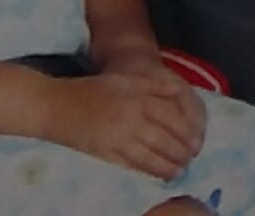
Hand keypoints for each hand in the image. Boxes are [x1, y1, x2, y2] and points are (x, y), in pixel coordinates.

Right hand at [47, 65, 206, 177]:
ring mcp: (116, 139)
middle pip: (163, 141)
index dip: (187, 133)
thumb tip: (179, 92)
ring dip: (166, 167)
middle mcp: (130, 120)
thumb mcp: (127, 80)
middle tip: (190, 160)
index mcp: (138, 99)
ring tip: (177, 172)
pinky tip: (154, 174)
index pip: (171, 119)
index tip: (196, 142)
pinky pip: (129, 166)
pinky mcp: (104, 154)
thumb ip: (155, 85)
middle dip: (180, 153)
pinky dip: (144, 172)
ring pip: (149, 157)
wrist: (58, 105)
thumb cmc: (94, 90)